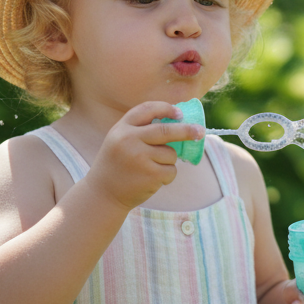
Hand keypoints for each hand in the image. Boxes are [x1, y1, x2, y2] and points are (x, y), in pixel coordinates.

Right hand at [85, 101, 203, 210]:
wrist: (103, 194)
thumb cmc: (117, 166)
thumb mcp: (120, 141)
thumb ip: (141, 131)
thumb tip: (177, 122)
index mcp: (121, 128)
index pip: (146, 109)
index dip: (165, 109)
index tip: (179, 113)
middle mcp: (129, 139)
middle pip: (166, 130)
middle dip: (187, 130)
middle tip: (200, 132)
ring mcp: (139, 157)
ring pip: (171, 153)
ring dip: (168, 161)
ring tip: (150, 169)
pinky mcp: (150, 174)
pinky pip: (171, 170)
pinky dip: (167, 176)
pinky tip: (152, 180)